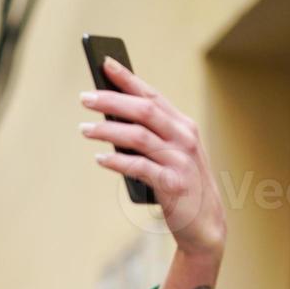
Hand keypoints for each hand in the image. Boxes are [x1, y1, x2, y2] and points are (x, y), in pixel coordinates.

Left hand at [80, 57, 226, 260]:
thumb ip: (145, 138)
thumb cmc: (179, 186)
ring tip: (84, 129)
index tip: (105, 64)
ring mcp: (180, 160)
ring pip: (139, 136)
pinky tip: (100, 159)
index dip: (128, 78)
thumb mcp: (166, 156)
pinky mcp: (173, 184)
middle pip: (144, 111)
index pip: (152, 95)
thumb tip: (108, 122)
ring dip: (108, 130)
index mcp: (183, 126)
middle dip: (112, 101)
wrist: (205, 224)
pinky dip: (118, 162)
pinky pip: (140, 168)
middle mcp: (184, 137)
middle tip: (84, 98)